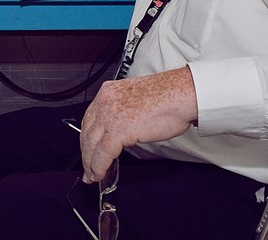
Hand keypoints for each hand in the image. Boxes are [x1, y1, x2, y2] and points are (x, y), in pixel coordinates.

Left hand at [79, 67, 197, 182]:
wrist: (181, 94)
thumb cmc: (169, 97)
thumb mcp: (136, 100)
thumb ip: (123, 112)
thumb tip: (122, 131)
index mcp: (109, 92)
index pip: (90, 118)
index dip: (87, 137)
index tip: (88, 148)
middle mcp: (105, 101)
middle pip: (87, 131)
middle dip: (86, 152)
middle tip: (87, 167)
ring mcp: (110, 115)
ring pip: (90, 144)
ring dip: (90, 163)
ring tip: (92, 175)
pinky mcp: (118, 130)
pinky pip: (103, 154)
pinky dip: (99, 167)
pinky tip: (100, 174)